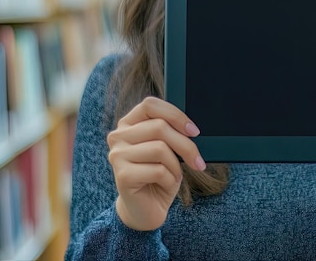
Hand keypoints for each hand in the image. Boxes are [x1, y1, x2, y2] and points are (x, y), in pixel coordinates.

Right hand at [107, 97, 205, 230]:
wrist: (145, 210)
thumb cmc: (159, 176)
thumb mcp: (169, 150)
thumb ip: (172, 133)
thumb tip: (191, 128)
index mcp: (129, 124)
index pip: (150, 105)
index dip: (175, 115)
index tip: (194, 131)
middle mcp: (118, 136)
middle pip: (159, 127)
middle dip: (186, 145)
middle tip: (198, 161)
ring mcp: (117, 155)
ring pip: (160, 149)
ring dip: (176, 165)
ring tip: (174, 175)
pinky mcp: (122, 175)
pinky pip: (158, 170)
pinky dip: (170, 179)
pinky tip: (165, 185)